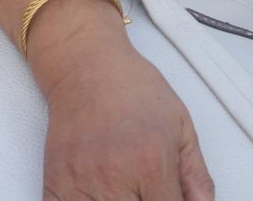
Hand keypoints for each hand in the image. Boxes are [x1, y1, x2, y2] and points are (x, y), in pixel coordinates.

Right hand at [40, 39, 214, 199]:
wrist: (87, 65)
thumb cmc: (132, 89)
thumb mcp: (181, 126)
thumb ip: (196, 176)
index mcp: (152, 163)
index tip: (167, 200)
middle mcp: (116, 176)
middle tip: (144, 190)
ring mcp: (83, 183)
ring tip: (122, 189)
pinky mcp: (57, 183)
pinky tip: (96, 195)